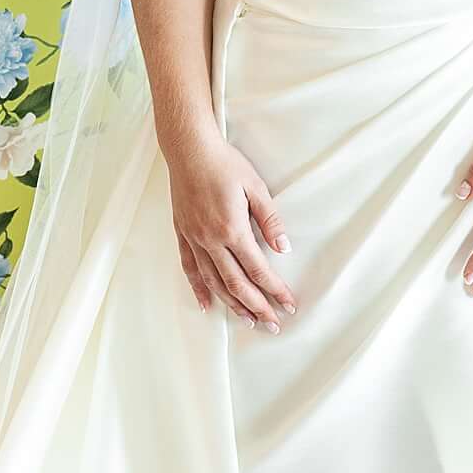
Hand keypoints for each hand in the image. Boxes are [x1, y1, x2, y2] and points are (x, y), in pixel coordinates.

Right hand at [167, 133, 295, 326]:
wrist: (189, 147)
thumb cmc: (224, 163)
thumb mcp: (255, 185)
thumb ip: (269, 220)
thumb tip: (284, 249)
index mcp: (233, 229)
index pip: (259, 269)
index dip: (275, 289)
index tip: (289, 304)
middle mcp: (212, 241)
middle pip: (237, 283)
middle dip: (257, 306)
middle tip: (273, 324)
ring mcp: (195, 239)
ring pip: (214, 282)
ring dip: (232, 304)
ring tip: (248, 320)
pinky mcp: (183, 234)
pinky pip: (190, 269)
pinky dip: (198, 290)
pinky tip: (206, 305)